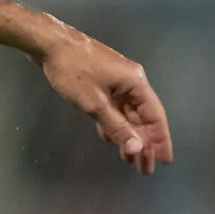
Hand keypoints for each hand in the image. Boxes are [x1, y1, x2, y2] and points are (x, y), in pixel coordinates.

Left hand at [38, 29, 171, 173]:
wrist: (50, 44)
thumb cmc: (73, 72)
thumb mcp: (95, 104)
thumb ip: (116, 127)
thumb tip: (137, 148)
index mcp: (136, 83)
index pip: (155, 116)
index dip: (160, 140)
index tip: (164, 161)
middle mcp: (132, 81)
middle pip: (142, 117)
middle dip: (143, 143)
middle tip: (144, 169)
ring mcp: (116, 80)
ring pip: (127, 113)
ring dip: (127, 135)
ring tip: (128, 160)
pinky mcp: (101, 81)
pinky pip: (113, 107)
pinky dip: (112, 123)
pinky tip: (108, 138)